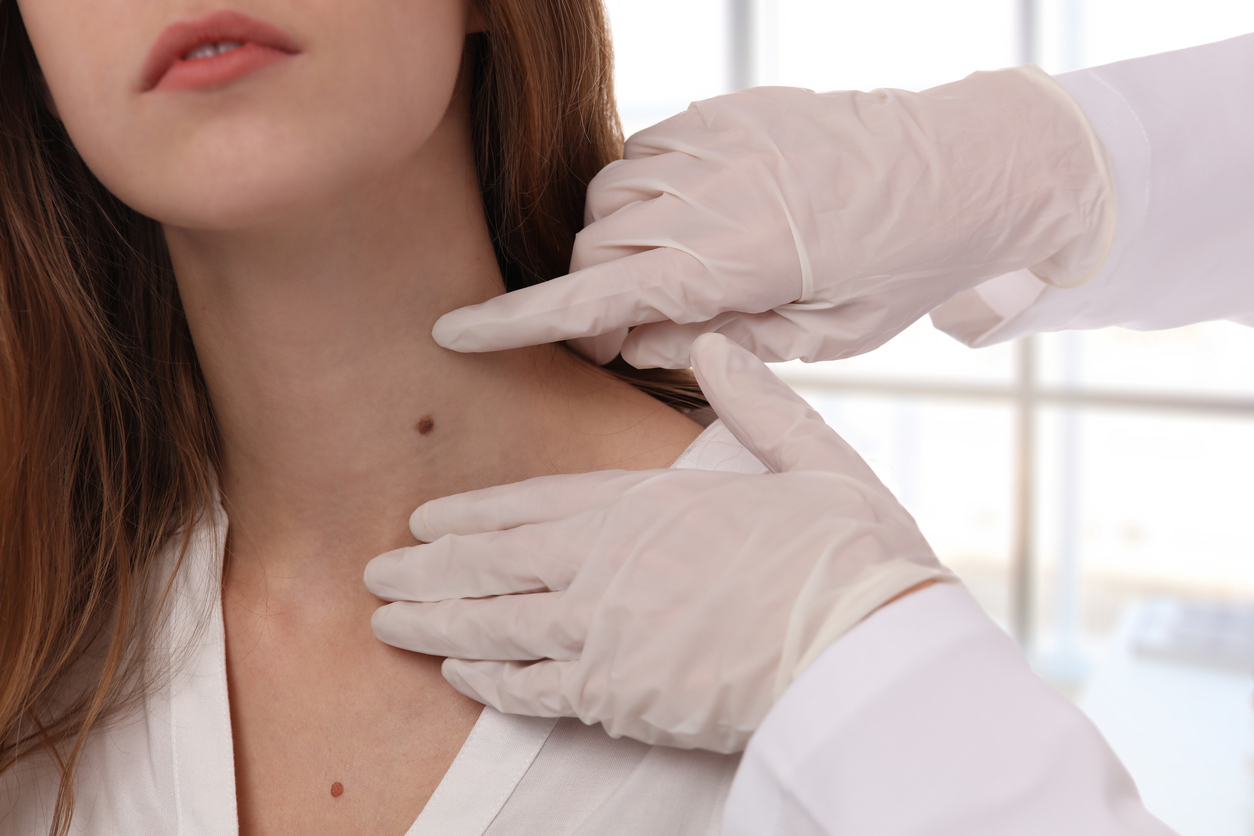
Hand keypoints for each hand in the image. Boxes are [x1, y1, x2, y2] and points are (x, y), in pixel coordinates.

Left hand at [364, 334, 953, 751]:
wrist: (869, 653)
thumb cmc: (849, 557)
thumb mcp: (811, 460)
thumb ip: (755, 404)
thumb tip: (716, 346)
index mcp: (648, 506)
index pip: (535, 504)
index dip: (472, 513)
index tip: (425, 519)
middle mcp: (609, 567)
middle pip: (494, 565)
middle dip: (428, 571)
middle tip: (375, 575)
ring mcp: (606, 635)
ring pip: (496, 627)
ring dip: (437, 625)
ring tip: (387, 624)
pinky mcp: (619, 699)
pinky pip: (535, 691)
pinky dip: (491, 684)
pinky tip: (459, 678)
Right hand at [430, 65, 1113, 366]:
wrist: (969, 166)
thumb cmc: (904, 268)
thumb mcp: (821, 336)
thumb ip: (714, 338)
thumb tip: (628, 336)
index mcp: (741, 257)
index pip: (599, 295)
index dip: (518, 321)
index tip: (454, 333)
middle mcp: (716, 190)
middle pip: (594, 250)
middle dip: (587, 300)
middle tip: (626, 338)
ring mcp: (718, 140)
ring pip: (609, 201)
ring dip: (615, 249)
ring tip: (672, 279)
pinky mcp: (728, 112)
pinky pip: (646, 158)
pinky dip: (645, 201)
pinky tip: (691, 225)